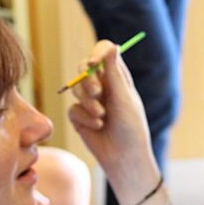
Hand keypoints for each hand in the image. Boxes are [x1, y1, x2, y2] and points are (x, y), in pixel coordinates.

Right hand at [66, 41, 158, 197]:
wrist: (124, 158)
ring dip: (88, 103)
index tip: (94, 63)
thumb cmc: (131, 128)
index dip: (96, 53)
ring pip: (76, 89)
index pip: (104, 52)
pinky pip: (73, 109)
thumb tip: (112, 46)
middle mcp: (102, 86)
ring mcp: (89, 101)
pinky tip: (97, 127)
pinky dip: (84, 117)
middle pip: (84, 68)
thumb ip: (114, 73)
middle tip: (97, 93)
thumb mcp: (124, 98)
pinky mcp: (79, 117)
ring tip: (101, 117)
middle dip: (88, 80)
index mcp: (117, 77)